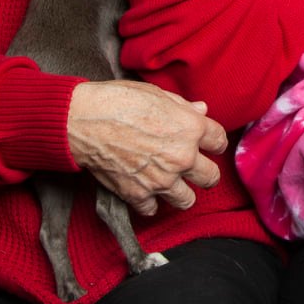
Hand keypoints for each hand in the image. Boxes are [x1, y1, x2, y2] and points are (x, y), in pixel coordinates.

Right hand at [66, 79, 228, 215]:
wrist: (83, 120)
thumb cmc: (118, 100)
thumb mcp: (157, 94)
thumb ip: (183, 106)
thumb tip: (201, 110)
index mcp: (191, 128)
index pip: (220, 141)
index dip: (213, 142)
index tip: (207, 144)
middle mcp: (182, 157)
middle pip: (212, 177)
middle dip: (205, 173)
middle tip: (195, 169)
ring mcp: (161, 179)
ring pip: (187, 200)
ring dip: (181, 192)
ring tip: (172, 183)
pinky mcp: (138, 194)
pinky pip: (153, 209)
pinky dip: (150, 203)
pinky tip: (146, 191)